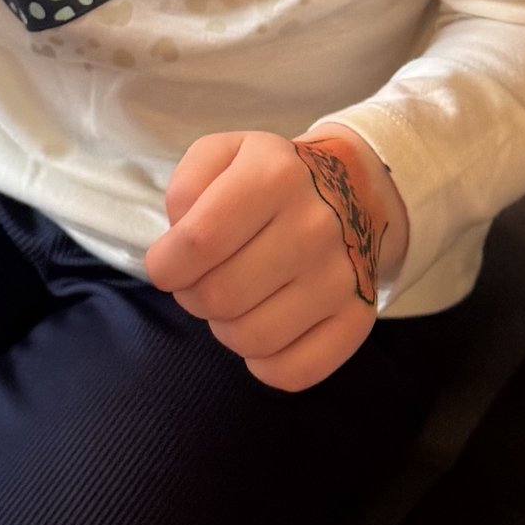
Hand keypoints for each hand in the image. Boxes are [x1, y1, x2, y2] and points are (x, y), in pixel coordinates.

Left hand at [144, 127, 408, 391]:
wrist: (356, 189)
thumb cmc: (273, 178)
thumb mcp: (224, 153)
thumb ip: (186, 186)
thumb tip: (180, 237)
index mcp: (275, 176)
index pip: (198, 242)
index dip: (165, 265)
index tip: (166, 265)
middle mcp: (315, 226)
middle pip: (218, 297)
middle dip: (193, 295)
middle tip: (204, 279)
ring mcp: (342, 276)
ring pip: (250, 339)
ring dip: (226, 327)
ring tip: (237, 300)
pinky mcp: (358, 318)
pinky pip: (294, 371)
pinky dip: (264, 362)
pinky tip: (265, 326)